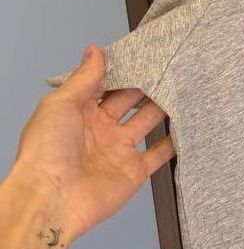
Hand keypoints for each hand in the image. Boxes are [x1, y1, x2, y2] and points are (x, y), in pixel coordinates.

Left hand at [8, 44, 174, 241]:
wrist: (53, 199)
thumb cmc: (49, 147)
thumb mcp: (60, 104)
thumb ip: (83, 78)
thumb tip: (95, 49)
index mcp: (80, 111)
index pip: (106, 85)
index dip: (123, 70)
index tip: (146, 53)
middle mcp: (100, 128)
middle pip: (129, 101)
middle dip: (147, 84)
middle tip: (171, 65)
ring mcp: (119, 150)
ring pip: (146, 122)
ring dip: (163, 108)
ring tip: (184, 86)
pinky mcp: (135, 171)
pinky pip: (158, 154)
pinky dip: (173, 142)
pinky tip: (188, 125)